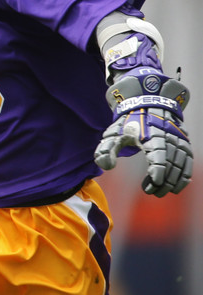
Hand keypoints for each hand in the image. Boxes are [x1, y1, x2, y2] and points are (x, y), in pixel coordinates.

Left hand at [94, 68, 191, 195]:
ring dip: (173, 181)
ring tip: (160, 191)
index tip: (154, 183)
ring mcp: (178, 139)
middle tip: (151, 192)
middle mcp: (168, 137)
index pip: (159, 155)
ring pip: (181, 164)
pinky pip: (188, 161)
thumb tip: (106, 167)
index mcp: (150, 135)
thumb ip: (106, 150)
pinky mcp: (184, 142)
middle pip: (171, 163)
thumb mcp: (114, 133)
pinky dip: (184, 175)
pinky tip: (177, 187)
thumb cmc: (128, 122)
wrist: (147, 103)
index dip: (159, 170)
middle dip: (164, 181)